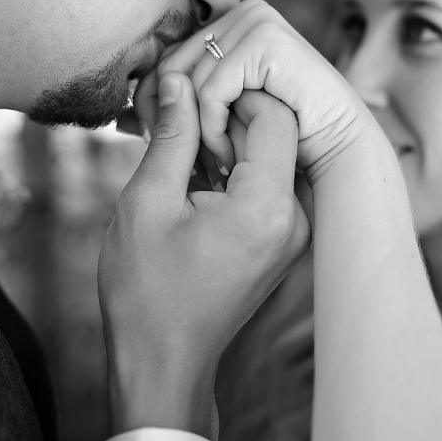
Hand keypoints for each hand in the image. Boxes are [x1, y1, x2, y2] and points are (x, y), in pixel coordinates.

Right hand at [98, 69, 310, 439]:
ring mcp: (292, 233)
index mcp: (266, 208)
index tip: (185, 107)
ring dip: (226, 142)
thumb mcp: (148, 202)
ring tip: (177, 152)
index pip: (274, 114)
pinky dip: (232, 169)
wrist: (162, 362)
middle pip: (277, 132)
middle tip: (174, 122)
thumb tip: (179, 79)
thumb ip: (172, 134)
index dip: (229, 96)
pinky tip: (191, 178)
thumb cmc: (147, 292)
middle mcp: (294, 219)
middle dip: (226, 116)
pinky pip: (266, 184)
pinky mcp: (280, 241)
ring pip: (271, 155)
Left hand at [142, 0, 379, 183]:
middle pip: (169, 68)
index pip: (163, 60)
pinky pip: (213, 87)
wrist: (336, 155)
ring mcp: (255, 20)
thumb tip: (119, 117)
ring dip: (193, 133)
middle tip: (180, 164)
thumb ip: (173, 119)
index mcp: (223, 27)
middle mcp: (238, 14)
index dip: (152, 106)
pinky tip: (229, 159)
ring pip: (187, 79)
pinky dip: (214, 129)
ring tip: (208, 168)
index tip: (154, 147)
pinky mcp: (268, 38)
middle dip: (166, 121)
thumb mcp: (215, 128)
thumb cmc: (275, 146)